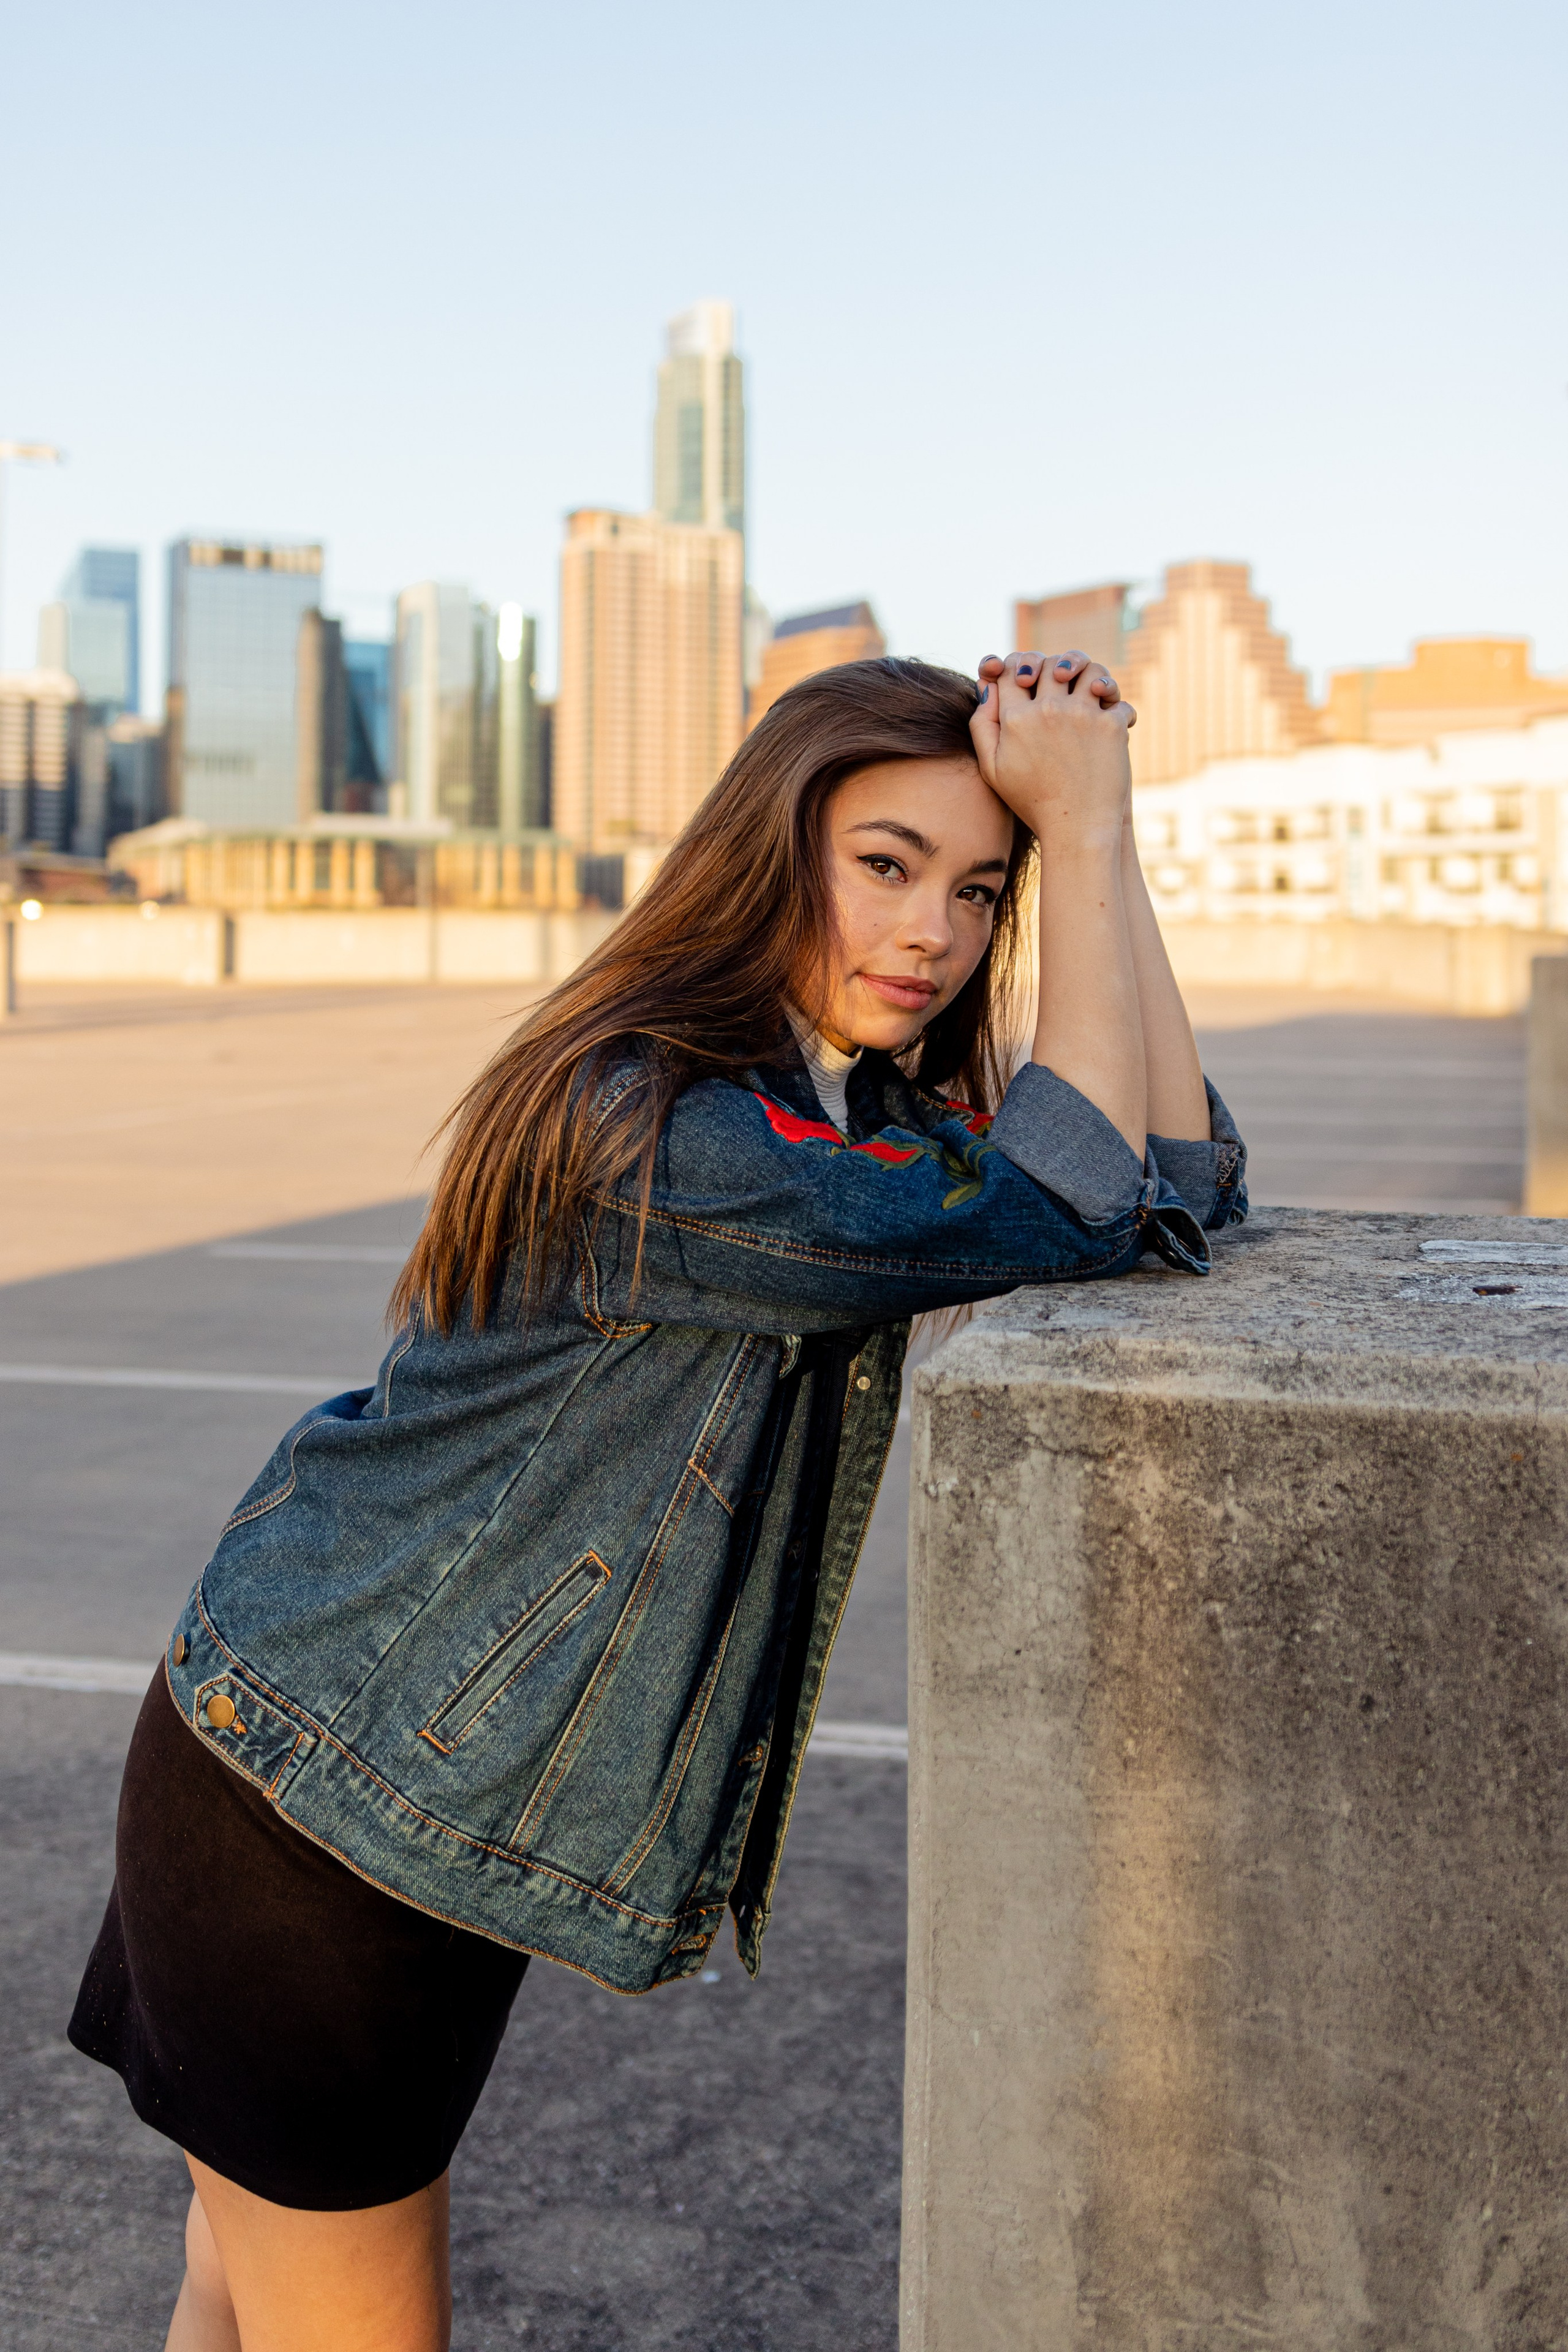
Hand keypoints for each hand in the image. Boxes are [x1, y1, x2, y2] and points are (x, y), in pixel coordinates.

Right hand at [970, 649, 1136, 844]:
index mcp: (1015, 719)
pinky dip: (1112, 700)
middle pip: (1046, 662)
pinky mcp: (1110, 724)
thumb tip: (987, 686)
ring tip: (1086, 688)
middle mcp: (1047, 710)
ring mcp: (1081, 715)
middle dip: (1049, 666)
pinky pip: (1113, 695)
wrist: (1077, 829)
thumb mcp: (993, 769)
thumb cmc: (1032, 801)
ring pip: (1084, 667)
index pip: (1010, 670)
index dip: (1013, 666)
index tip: (1023, 677)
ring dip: (1085, 672)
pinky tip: (1108, 711)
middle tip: (1056, 678)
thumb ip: (982, 726)